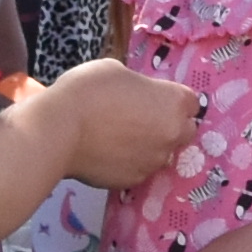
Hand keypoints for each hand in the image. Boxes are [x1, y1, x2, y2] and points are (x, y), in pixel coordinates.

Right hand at [41, 56, 202, 190]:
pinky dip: (129, 162)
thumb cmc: (89, 89)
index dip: (172, 98)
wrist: (59, 129)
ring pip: (161, 153)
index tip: (156, 97)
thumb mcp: (118, 71)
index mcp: (174, 103)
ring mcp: (154, 161)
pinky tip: (108, 152)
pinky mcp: (134, 180)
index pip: (191, 102)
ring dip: (149, 145)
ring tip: (119, 137)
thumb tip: (138, 98)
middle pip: (184, 131)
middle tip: (141, 118)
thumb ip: (140, 87)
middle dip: (169, 125)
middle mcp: (172, 135)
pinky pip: (139, 168)